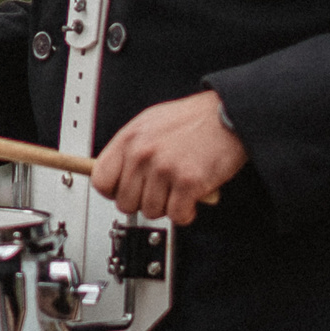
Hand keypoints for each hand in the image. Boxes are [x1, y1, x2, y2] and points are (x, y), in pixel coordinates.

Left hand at [91, 90, 245, 224]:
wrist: (228, 114)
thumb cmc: (194, 119)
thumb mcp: (151, 123)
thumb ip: (131, 147)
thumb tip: (116, 169)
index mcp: (130, 138)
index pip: (101, 180)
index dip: (114, 192)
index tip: (124, 192)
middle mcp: (143, 153)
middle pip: (125, 202)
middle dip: (143, 202)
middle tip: (159, 192)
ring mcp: (164, 168)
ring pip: (151, 211)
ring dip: (167, 207)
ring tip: (177, 191)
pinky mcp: (188, 182)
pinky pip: (177, 215)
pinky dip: (186, 213)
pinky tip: (191, 199)